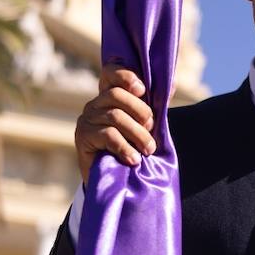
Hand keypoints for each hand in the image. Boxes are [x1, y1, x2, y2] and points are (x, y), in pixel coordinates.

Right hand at [75, 65, 155, 180]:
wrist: (113, 180)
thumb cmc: (132, 147)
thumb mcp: (144, 125)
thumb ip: (154, 105)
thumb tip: (171, 85)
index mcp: (109, 96)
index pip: (110, 73)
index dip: (125, 75)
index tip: (142, 89)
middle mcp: (95, 104)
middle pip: (116, 94)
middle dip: (140, 111)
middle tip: (152, 129)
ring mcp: (87, 119)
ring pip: (115, 116)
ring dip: (137, 133)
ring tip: (148, 150)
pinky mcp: (83, 137)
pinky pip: (108, 135)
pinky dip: (125, 147)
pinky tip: (134, 159)